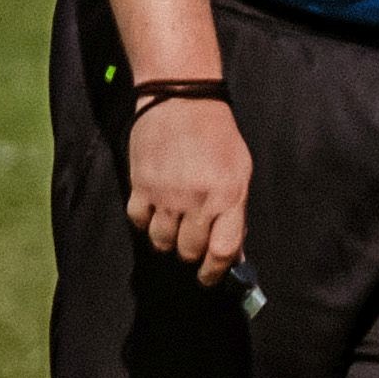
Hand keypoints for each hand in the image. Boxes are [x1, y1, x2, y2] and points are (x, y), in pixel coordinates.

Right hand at [127, 99, 252, 285]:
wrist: (180, 100)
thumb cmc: (217, 135)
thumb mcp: (240, 171)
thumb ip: (236, 213)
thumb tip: (232, 252)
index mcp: (229, 197)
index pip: (222, 251)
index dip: (215, 272)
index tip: (210, 278)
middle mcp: (197, 201)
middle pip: (189, 251)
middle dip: (191, 255)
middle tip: (192, 246)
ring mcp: (166, 195)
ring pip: (161, 241)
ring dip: (168, 241)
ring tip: (174, 228)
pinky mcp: (140, 186)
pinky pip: (138, 222)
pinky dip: (145, 224)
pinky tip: (154, 212)